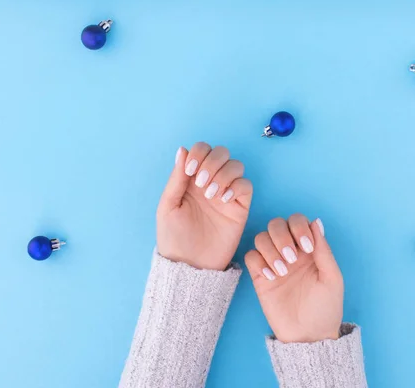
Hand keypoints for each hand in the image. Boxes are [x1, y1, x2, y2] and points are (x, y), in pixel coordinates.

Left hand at [157, 142, 252, 270]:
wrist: (189, 266)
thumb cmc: (174, 238)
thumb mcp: (168, 206)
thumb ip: (177, 178)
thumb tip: (182, 149)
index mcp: (191, 179)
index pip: (201, 150)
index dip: (199, 153)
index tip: (190, 171)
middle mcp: (211, 182)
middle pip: (222, 153)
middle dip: (212, 162)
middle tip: (201, 183)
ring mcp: (226, 194)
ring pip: (236, 166)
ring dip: (224, 174)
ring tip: (211, 194)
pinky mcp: (239, 207)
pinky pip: (246, 186)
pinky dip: (236, 187)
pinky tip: (223, 200)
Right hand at [245, 215, 342, 342]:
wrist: (309, 335)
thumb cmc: (325, 307)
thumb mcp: (332, 278)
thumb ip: (324, 250)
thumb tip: (316, 221)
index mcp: (309, 248)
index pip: (298, 221)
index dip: (299, 227)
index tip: (307, 247)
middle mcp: (290, 251)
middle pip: (276, 224)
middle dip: (282, 236)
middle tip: (292, 258)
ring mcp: (273, 263)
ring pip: (261, 237)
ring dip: (271, 250)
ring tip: (283, 272)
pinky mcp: (260, 277)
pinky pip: (251, 256)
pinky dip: (259, 262)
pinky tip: (272, 277)